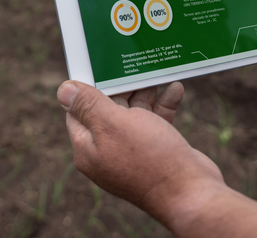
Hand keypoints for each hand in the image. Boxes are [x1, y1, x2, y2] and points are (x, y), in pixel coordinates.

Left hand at [57, 81, 223, 221]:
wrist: (192, 193)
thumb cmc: (151, 159)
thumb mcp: (114, 124)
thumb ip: (88, 105)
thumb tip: (63, 89)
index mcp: (89, 148)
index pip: (77, 111)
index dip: (86, 88)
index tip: (99, 65)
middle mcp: (108, 151)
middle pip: (108, 109)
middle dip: (122, 86)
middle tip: (132, 63)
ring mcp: (133, 152)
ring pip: (134, 113)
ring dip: (146, 93)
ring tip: (155, 72)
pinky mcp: (156, 151)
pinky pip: (155, 122)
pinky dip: (163, 105)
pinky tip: (174, 89)